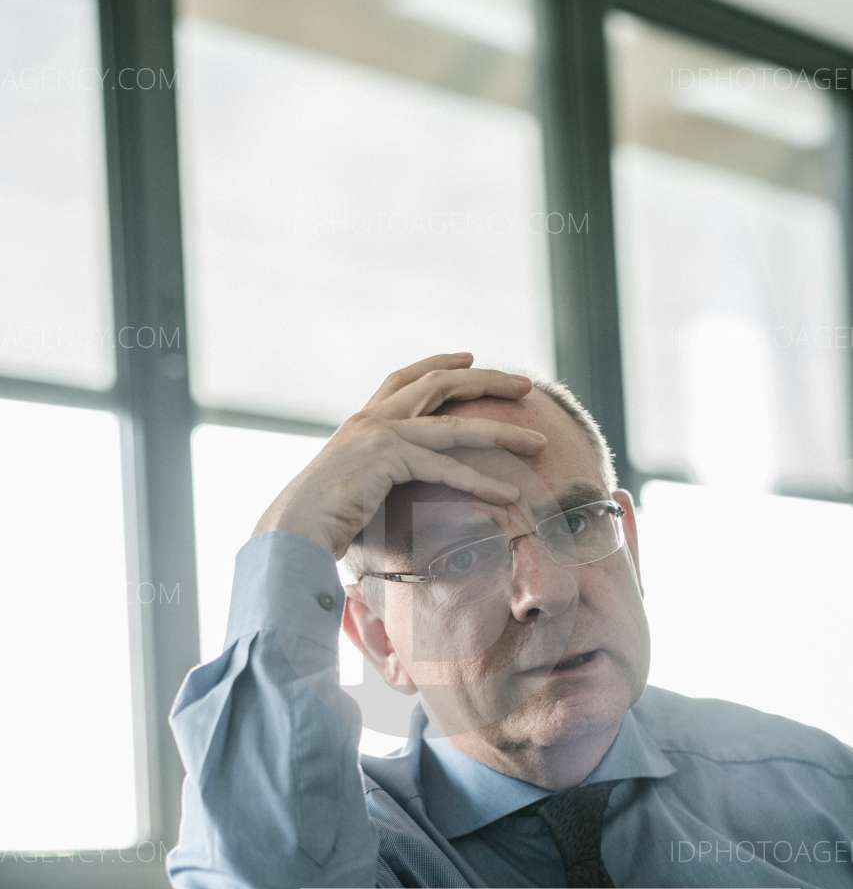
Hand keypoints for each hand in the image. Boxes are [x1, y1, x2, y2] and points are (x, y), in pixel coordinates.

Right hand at [252, 352, 543, 557]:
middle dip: (486, 380)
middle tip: (525, 385)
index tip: (470, 358)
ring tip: (539, 443)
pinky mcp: (387, 459)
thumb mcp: (352, 489)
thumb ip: (374, 478)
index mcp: (361, 422)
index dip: (439, 364)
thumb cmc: (317, 522)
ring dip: (502, 434)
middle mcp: (371, 419)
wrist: (291, 531)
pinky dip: (480, 483)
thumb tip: (388, 493)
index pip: (405, 379)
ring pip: (454, 426)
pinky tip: (509, 495)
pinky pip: (446, 468)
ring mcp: (379, 435)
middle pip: (439, 385)